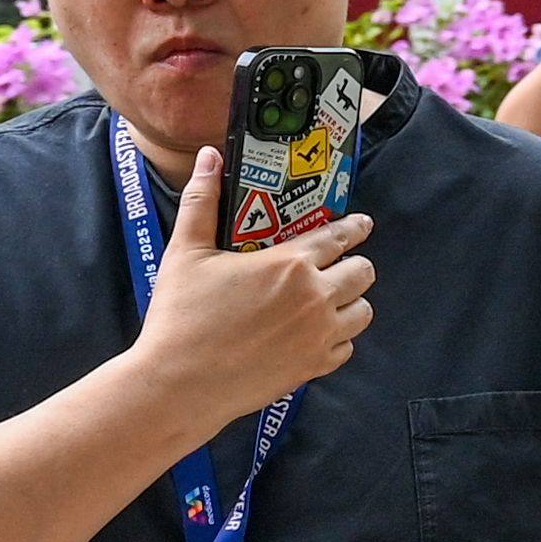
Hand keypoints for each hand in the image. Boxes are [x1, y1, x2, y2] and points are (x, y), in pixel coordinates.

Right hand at [124, 148, 376, 433]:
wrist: (177, 384)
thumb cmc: (180, 316)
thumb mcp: (186, 252)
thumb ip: (202, 200)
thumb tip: (208, 157)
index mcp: (290, 264)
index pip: (340, 237)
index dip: (354, 227)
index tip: (361, 224)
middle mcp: (316, 297)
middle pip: (363, 272)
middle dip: (353, 264)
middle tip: (335, 266)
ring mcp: (320, 335)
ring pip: (362, 311)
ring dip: (350, 301)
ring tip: (327, 299)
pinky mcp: (315, 367)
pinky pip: (347, 346)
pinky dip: (337, 337)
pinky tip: (315, 333)